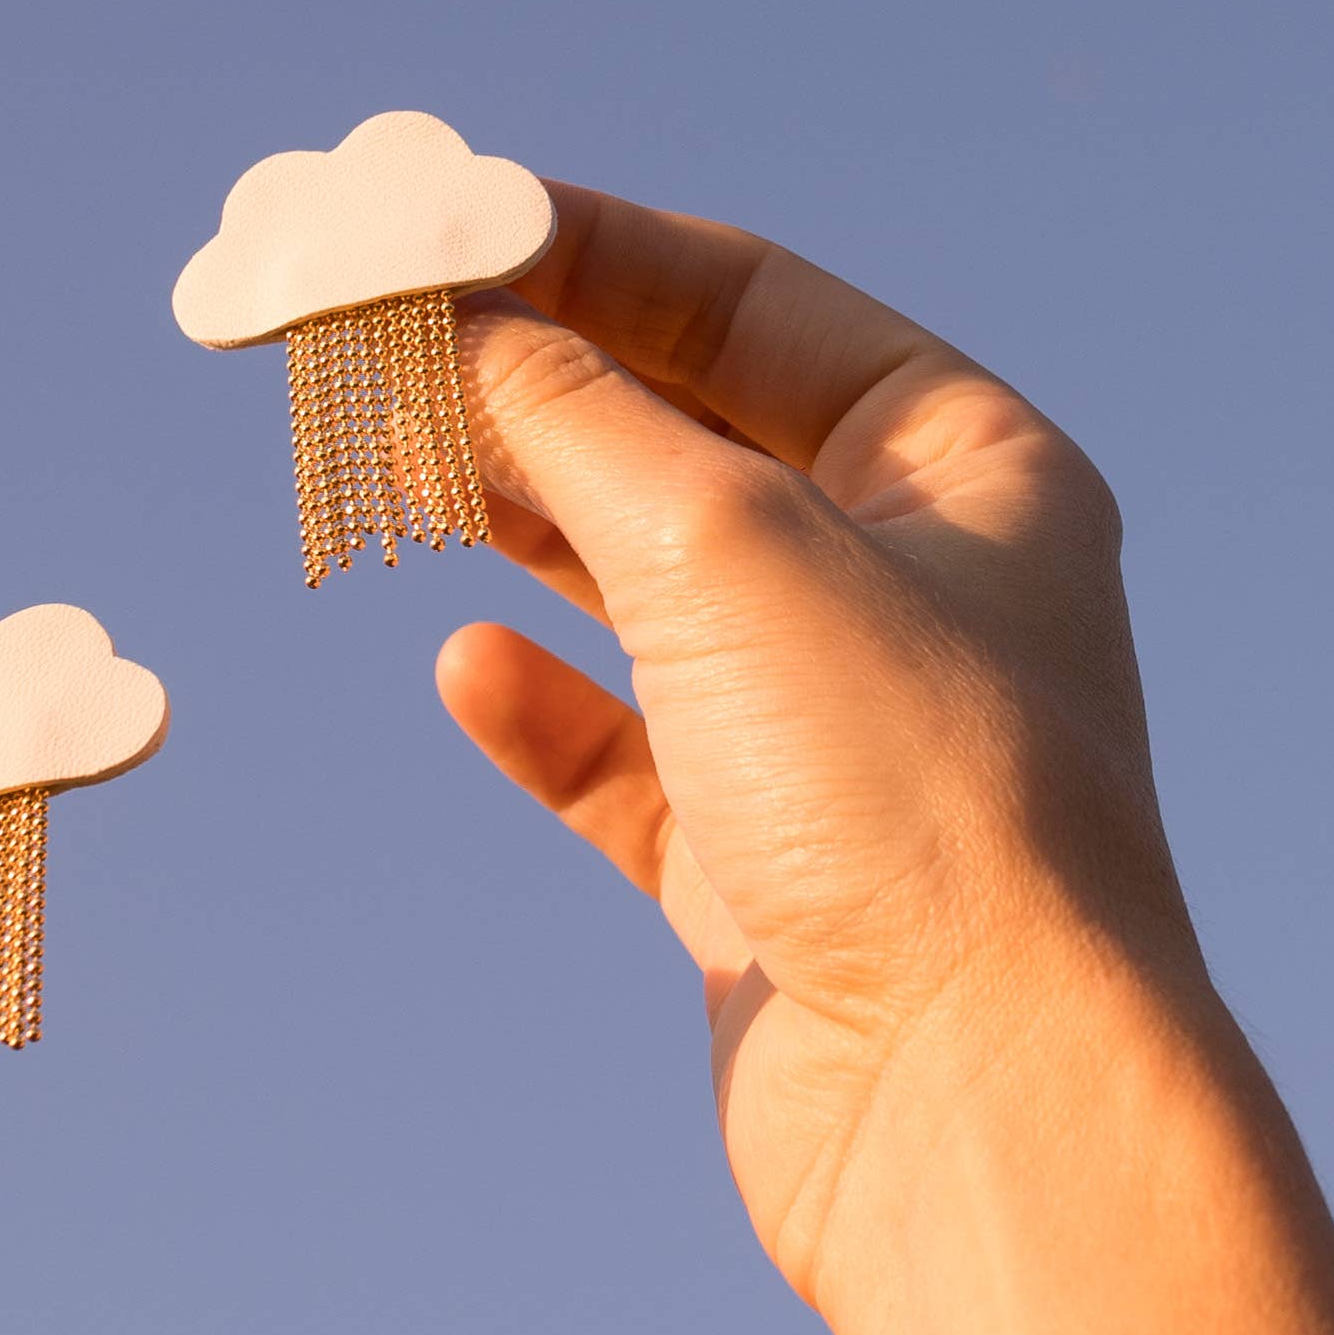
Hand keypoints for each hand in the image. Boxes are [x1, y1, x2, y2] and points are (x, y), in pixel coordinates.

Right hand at [438, 188, 1197, 1307]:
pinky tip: (465, 670)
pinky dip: (545, 707)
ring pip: (642, 588)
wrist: (977, 1109)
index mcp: (970, 469)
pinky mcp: (769, 876)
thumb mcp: (724, 546)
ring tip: (381, 468)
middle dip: (522, 380)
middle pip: (683, 432)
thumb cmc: (910, 798)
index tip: (417, 225)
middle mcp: (918, 588)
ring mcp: (843, 735)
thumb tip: (461, 323)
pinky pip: (632, 759)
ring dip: (512, 523)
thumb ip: (574, 418)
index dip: (576, 251)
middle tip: (355, 338)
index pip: (747, 300)